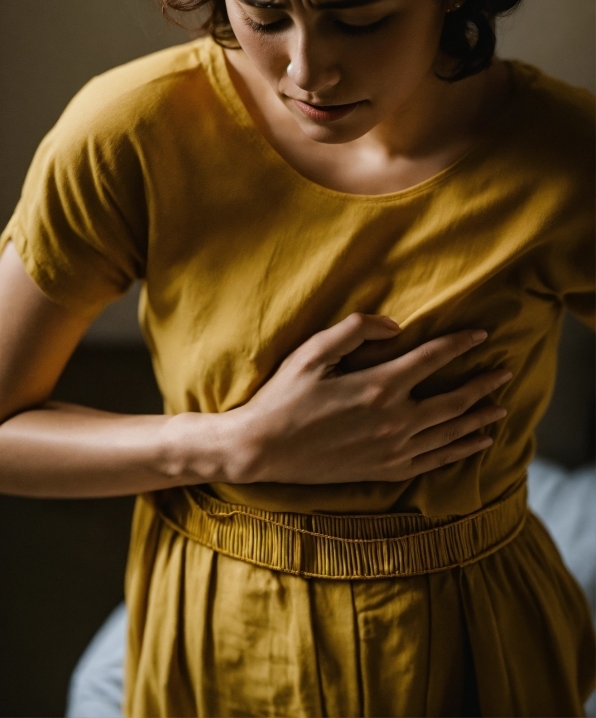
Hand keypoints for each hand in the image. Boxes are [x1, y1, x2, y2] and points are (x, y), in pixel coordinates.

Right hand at [232, 313, 510, 483]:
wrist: (262, 449)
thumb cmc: (284, 397)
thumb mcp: (312, 352)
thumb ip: (355, 330)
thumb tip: (394, 325)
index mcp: (379, 386)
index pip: (433, 359)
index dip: (460, 344)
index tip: (481, 335)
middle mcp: (395, 420)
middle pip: (455, 400)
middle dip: (484, 384)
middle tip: (506, 372)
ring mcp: (393, 449)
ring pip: (451, 432)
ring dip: (480, 419)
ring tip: (502, 409)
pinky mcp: (386, 470)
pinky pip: (435, 460)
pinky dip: (461, 451)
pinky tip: (476, 444)